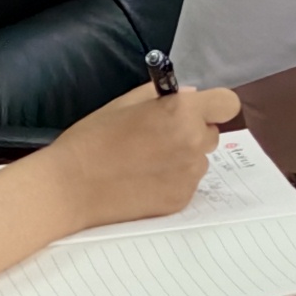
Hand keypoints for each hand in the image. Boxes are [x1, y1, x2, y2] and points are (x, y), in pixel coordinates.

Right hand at [36, 76, 238, 229]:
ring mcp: (189, 174)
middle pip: (212, 133)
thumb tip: (191, 95)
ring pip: (200, 160)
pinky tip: (143, 182)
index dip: (214, 106)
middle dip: (194, 132)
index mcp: (181, 111)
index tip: (196, 111)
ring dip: (183, 159)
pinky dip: (172, 182)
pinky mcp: (180, 200)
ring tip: (146, 163)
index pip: (227, 103)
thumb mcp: (125, 105)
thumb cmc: (92, 140)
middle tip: (161, 139)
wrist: (68, 188)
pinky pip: (187, 184)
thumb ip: (163, 96)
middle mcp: (193, 141)